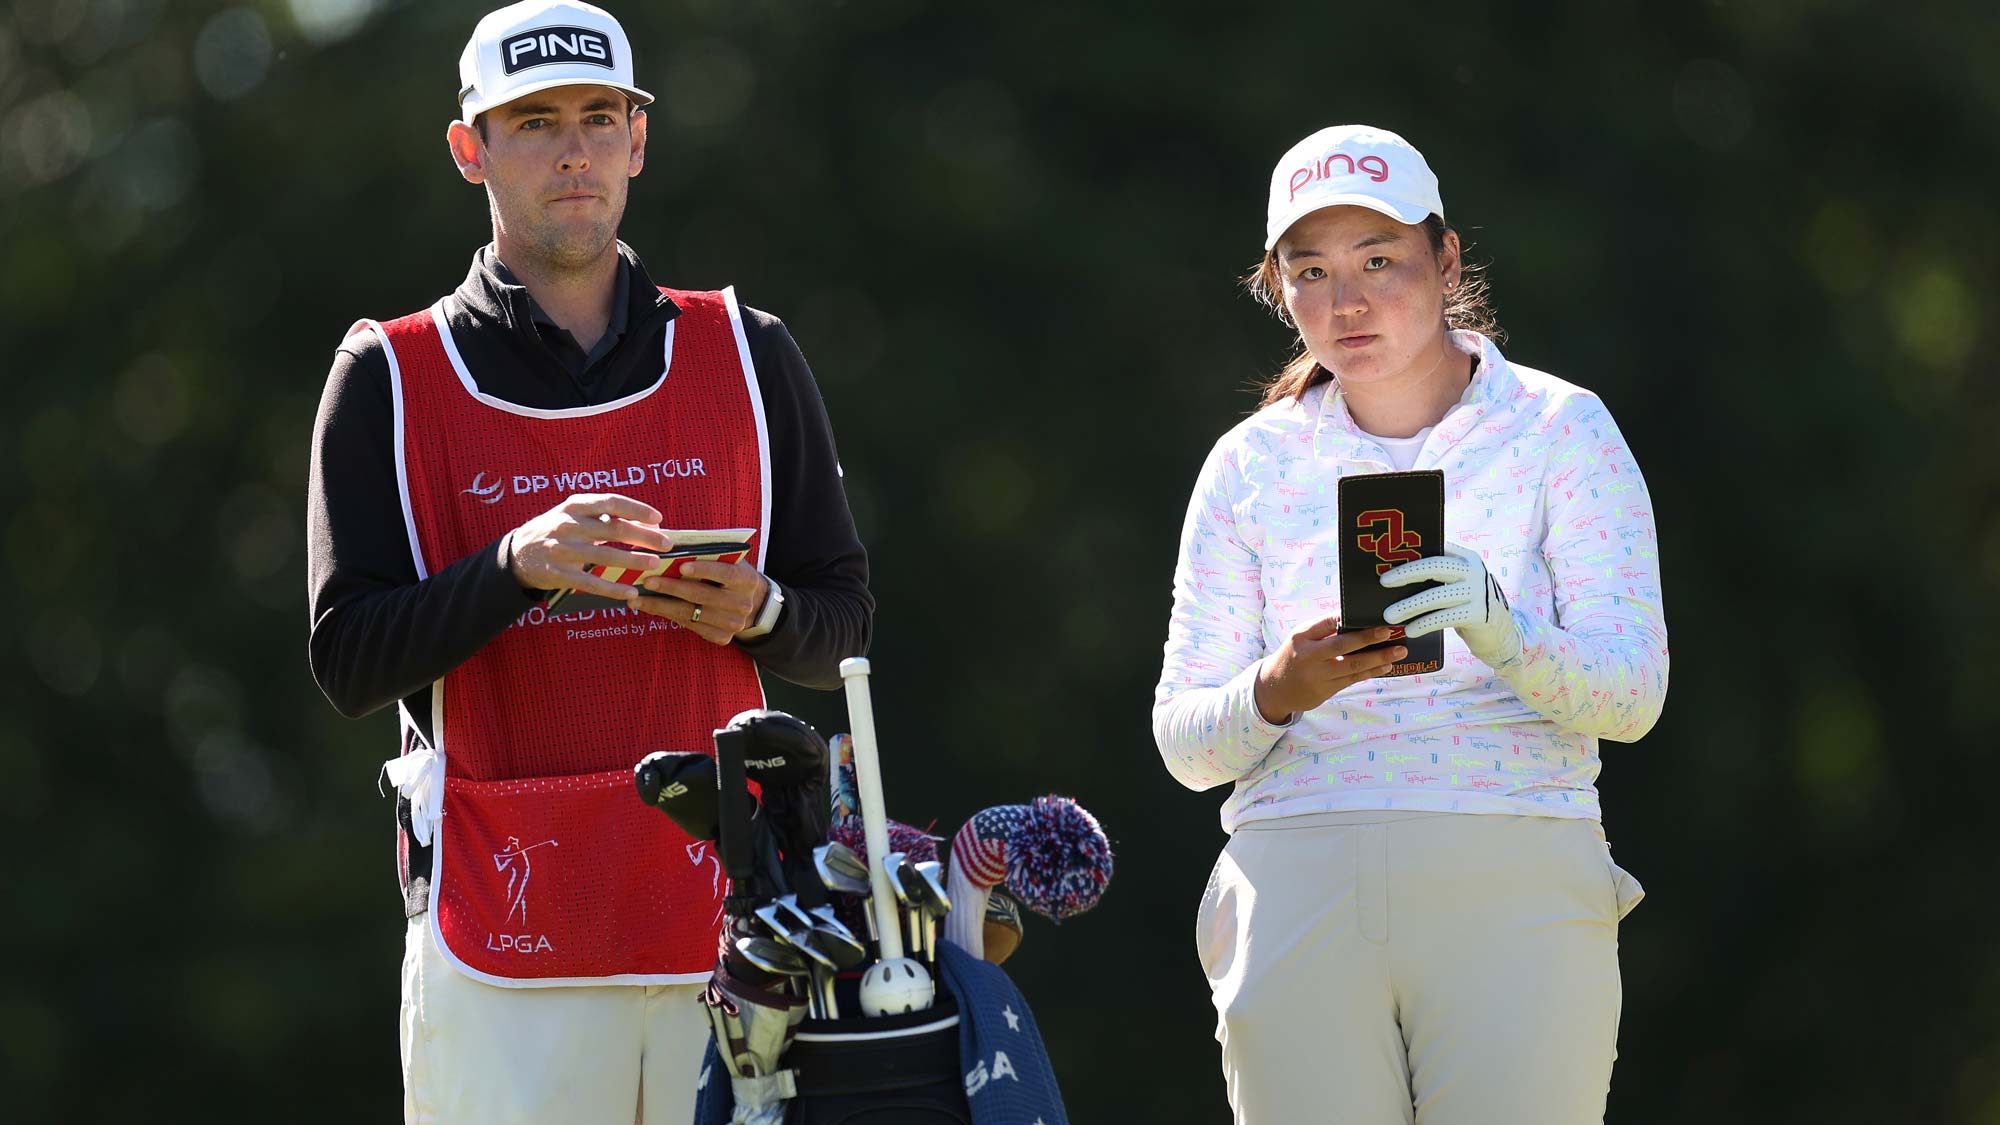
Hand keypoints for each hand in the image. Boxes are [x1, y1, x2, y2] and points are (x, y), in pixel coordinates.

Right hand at [507, 494, 672, 600]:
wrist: (518, 553)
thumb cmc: (557, 530)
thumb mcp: (575, 515)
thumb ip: (607, 517)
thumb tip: (650, 525)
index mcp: (575, 505)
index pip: (611, 502)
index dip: (637, 509)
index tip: (658, 518)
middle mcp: (568, 525)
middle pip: (613, 529)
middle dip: (644, 537)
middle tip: (666, 544)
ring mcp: (562, 550)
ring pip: (605, 556)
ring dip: (634, 560)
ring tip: (655, 564)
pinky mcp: (559, 574)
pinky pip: (591, 583)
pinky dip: (613, 588)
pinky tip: (631, 592)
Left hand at [630, 559, 770, 645]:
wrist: (752, 603)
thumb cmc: (728, 573)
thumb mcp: (726, 559)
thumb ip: (703, 550)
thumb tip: (665, 537)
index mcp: (747, 580)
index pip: (725, 573)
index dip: (704, 569)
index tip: (682, 565)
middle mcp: (742, 604)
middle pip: (703, 595)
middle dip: (672, 587)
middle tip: (647, 580)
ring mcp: (732, 624)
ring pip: (690, 613)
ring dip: (661, 605)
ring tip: (637, 598)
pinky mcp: (721, 637)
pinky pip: (689, 626)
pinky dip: (666, 615)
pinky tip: (649, 607)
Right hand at [1253, 616, 1407, 723]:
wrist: (1275, 687)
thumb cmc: (1295, 655)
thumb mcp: (1301, 637)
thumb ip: (1324, 629)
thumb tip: (1357, 619)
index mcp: (1302, 637)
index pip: (1326, 623)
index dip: (1347, 618)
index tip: (1368, 613)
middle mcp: (1309, 655)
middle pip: (1341, 645)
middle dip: (1367, 638)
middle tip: (1388, 632)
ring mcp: (1318, 675)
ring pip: (1352, 666)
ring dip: (1378, 658)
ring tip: (1399, 650)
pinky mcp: (1326, 690)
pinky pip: (1353, 679)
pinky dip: (1371, 671)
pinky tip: (1386, 665)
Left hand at [1380, 541, 1520, 662]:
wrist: (1500, 632)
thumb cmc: (1466, 604)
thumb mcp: (1456, 583)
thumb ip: (1436, 574)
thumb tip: (1394, 573)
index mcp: (1465, 557)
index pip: (1436, 547)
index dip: (1412, 550)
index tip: (1386, 554)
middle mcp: (1474, 570)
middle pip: (1435, 566)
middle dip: (1406, 573)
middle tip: (1383, 581)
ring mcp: (1479, 591)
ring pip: (1437, 595)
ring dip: (1409, 606)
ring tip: (1389, 615)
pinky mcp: (1480, 614)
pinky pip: (1445, 617)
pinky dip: (1424, 623)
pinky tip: (1410, 630)